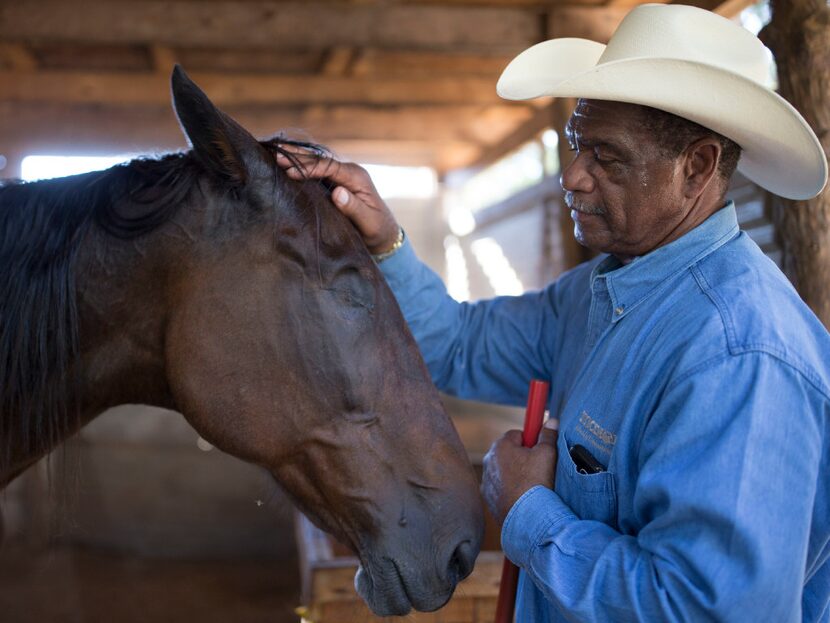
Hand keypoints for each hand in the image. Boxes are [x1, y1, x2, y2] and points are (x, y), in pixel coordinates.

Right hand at [275, 147, 400, 254]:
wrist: (385, 234)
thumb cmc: (377, 229)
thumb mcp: (368, 222)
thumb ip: (353, 207)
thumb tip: (337, 192)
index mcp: (356, 177)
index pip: (328, 167)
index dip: (308, 167)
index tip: (289, 171)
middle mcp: (349, 172)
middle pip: (320, 160)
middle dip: (297, 156)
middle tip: (274, 153)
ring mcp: (342, 176)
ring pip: (316, 163)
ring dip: (296, 158)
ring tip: (274, 152)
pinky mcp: (336, 183)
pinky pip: (317, 172)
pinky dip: (301, 166)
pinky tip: (285, 164)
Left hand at [481, 424, 557, 526]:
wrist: (527, 517)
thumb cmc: (536, 482)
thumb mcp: (547, 454)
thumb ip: (548, 435)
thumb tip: (551, 421)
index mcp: (501, 446)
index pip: (516, 434)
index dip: (530, 440)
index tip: (539, 448)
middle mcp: (488, 461)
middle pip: (509, 452)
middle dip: (522, 457)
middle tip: (538, 467)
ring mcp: (486, 480)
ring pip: (504, 471)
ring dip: (514, 474)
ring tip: (531, 485)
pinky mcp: (488, 497)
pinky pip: (500, 487)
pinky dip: (509, 489)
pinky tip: (523, 496)